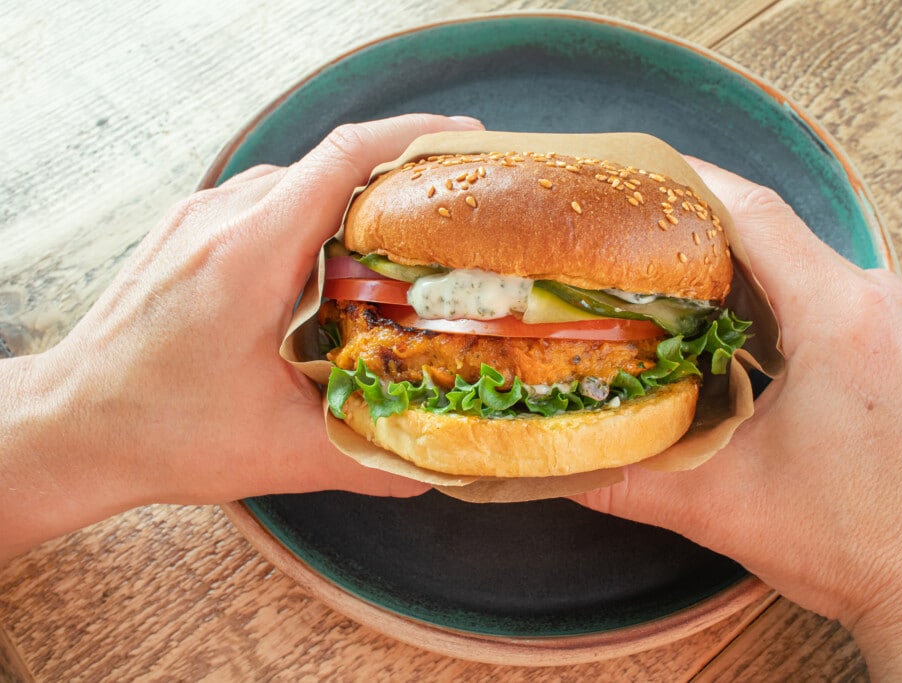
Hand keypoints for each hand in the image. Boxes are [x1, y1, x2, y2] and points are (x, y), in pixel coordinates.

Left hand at [1, 114, 482, 559]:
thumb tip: (433, 470)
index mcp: (250, 254)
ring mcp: (198, 217)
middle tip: (451, 210)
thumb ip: (367, 461)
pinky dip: (311, 215)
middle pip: (328, 165)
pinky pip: (264, 200)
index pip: (343, 159)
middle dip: (398, 176)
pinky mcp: (186, 230)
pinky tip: (332, 262)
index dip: (413, 137)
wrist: (70, 426)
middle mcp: (222, 218)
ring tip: (399, 239)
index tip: (466, 141)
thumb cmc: (162, 432)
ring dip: (351, 199)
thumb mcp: (279, 452)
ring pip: (296, 181)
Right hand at [573, 159, 901, 676]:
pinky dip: (799, 310)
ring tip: (694, 297)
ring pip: (817, 273)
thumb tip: (557, 469)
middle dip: (712, 241)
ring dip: (756, 280)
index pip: (756, 215)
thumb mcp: (720, 506)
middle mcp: (886, 306)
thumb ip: (624, 482)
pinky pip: (851, 305)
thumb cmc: (858, 544)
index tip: (648, 175)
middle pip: (784, 240)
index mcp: (839, 318)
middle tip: (650, 249)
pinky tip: (761, 345)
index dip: (695, 185)